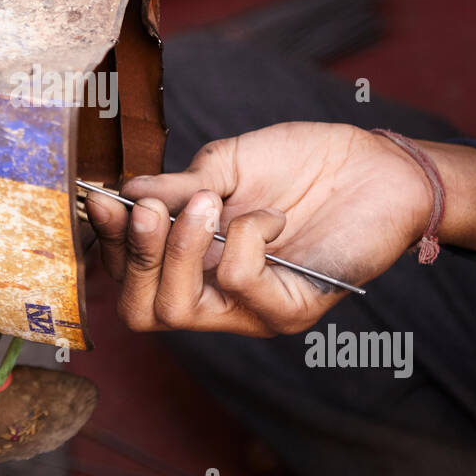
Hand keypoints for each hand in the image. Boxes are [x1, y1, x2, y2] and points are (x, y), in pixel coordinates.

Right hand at [85, 123, 440, 336]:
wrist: (374, 164)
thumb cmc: (302, 163)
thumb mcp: (227, 166)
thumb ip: (176, 187)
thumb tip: (123, 195)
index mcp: (195, 263)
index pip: (132, 277)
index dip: (112, 244)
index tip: (102, 199)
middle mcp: (217, 297)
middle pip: (143, 312)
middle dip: (136, 256)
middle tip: (148, 210)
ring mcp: (252, 309)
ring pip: (178, 308)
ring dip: (181, 246)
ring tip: (207, 201)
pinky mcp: (291, 308)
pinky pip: (239, 283)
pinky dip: (246, 237)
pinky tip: (274, 215)